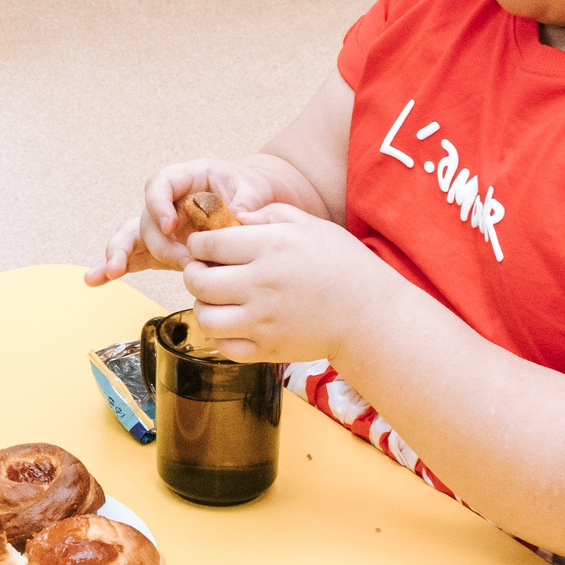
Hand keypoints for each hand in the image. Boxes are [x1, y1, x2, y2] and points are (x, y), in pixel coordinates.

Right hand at [90, 159, 278, 283]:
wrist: (251, 202)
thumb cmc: (249, 188)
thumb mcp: (253, 188)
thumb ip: (247, 200)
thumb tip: (239, 215)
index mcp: (184, 178)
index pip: (160, 184)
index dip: (159, 204)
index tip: (170, 225)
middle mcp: (166, 201)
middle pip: (148, 219)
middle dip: (160, 244)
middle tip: (184, 263)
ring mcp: (160, 225)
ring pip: (132, 236)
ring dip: (120, 254)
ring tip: (113, 272)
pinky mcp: (161, 245)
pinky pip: (134, 254)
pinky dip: (116, 266)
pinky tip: (95, 280)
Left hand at [178, 203, 398, 363]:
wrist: (372, 317)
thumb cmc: (344, 265)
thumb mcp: (310, 225)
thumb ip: (269, 215)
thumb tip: (234, 215)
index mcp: (270, 248)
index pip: (208, 244)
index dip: (198, 244)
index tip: (204, 246)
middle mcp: (261, 285)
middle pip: (198, 281)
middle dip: (193, 274)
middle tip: (203, 271)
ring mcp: (263, 321)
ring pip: (205, 317)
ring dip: (203, 307)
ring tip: (217, 300)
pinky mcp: (268, 350)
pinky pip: (224, 347)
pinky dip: (220, 336)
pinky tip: (233, 323)